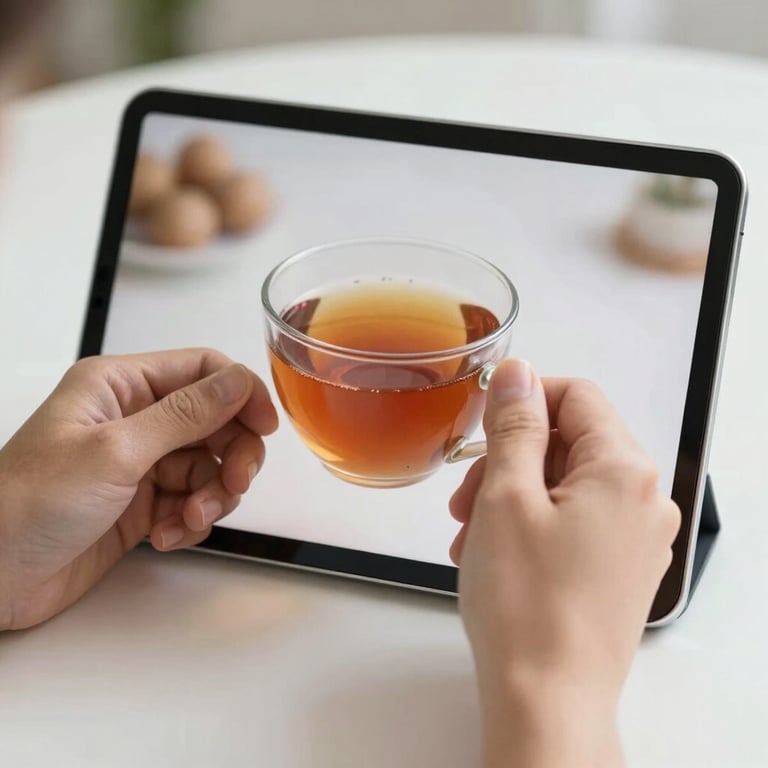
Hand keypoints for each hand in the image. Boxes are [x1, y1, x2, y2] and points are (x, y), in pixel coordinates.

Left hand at [0, 348, 277, 630]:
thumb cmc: (27, 504)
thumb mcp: (116, 451)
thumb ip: (185, 415)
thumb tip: (237, 382)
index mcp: (120, 386)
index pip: (202, 371)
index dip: (240, 394)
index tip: (264, 426)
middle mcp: (133, 419)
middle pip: (215, 422)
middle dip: (232, 455)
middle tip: (236, 484)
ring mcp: (139, 462)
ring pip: (208, 466)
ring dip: (210, 496)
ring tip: (189, 519)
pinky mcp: (141, 503)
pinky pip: (191, 501)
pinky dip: (190, 520)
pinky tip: (167, 536)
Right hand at [450, 360, 679, 767]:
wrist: (547, 702)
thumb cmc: (524, 601)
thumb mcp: (506, 496)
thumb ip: (514, 426)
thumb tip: (517, 372)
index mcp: (625, 470)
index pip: (577, 396)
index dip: (523, 401)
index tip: (480, 428)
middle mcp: (644, 501)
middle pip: (571, 443)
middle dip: (510, 459)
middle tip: (463, 499)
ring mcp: (637, 540)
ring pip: (567, 485)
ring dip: (512, 496)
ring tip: (470, 535)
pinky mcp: (621, 571)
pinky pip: (575, 522)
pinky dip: (532, 524)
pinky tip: (493, 554)